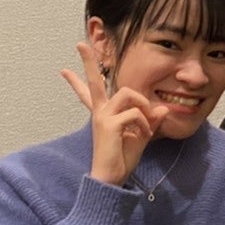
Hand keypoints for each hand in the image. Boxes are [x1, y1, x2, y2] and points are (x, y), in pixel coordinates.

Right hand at [60, 42, 168, 184]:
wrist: (111, 179)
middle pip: (95, 81)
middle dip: (89, 62)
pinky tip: (143, 135)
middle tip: (80, 44)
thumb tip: (161, 108)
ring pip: (127, 94)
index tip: (63, 70)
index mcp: (104, 115)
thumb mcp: (140, 137)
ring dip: (143, 106)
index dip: (78, 81)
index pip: (90, 93)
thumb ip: (150, 121)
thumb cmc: (122, 160)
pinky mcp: (109, 124)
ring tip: (146, 125)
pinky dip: (145, 123)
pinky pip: (135, 113)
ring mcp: (102, 117)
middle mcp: (100, 112)